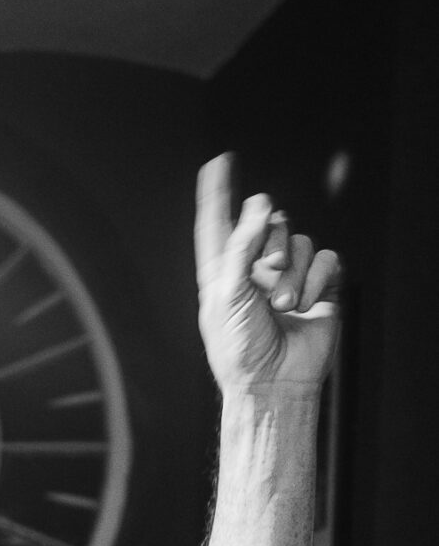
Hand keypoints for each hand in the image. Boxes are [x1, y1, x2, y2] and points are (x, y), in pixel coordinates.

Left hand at [194, 152, 339, 396]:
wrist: (273, 382)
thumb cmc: (239, 348)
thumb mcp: (228, 294)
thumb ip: (242, 245)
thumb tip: (261, 204)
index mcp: (224, 270)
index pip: (218, 223)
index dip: (217, 193)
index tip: (218, 163)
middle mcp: (256, 269)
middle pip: (272, 223)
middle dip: (273, 244)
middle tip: (267, 275)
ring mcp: (290, 277)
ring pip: (301, 241)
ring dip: (295, 274)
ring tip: (283, 307)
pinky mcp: (320, 288)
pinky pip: (327, 260)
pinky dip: (318, 281)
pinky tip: (307, 305)